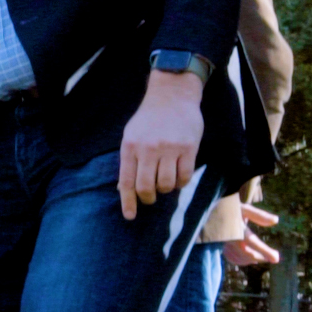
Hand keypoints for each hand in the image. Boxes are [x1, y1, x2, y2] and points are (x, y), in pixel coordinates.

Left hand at [118, 70, 205, 220]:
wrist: (172, 96)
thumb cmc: (149, 119)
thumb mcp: (131, 135)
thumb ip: (128, 159)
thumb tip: (124, 188)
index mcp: (130, 146)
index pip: (126, 182)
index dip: (128, 202)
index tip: (130, 216)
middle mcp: (148, 149)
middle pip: (146, 187)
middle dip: (148, 198)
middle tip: (150, 197)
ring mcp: (169, 148)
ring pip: (166, 184)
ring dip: (165, 189)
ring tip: (165, 182)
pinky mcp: (188, 148)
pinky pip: (184, 177)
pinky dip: (180, 183)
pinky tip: (178, 177)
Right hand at [223, 203, 281, 265]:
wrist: (214, 210)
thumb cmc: (233, 208)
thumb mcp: (245, 209)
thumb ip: (259, 215)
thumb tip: (276, 220)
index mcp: (236, 227)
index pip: (252, 241)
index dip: (264, 251)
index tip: (276, 259)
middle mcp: (229, 237)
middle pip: (246, 253)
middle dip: (261, 256)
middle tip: (275, 257)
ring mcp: (225, 243)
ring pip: (239, 257)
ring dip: (253, 259)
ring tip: (265, 258)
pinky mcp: (223, 246)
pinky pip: (232, 258)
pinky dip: (242, 261)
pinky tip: (251, 260)